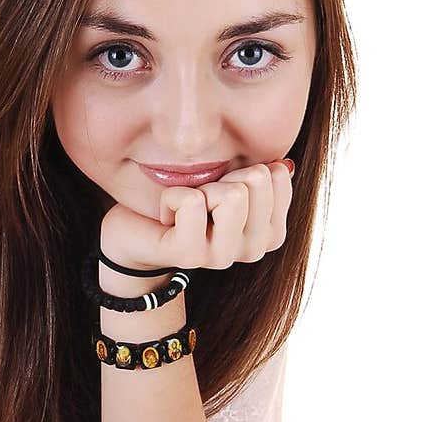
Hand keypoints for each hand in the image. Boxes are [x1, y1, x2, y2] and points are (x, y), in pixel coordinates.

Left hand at [101, 158, 294, 272]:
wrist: (136, 231)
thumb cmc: (185, 203)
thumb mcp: (228, 183)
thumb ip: (260, 175)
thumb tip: (284, 164)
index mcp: (270, 233)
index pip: (277, 174)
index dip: (240, 169)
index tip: (221, 190)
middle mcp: (253, 250)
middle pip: (256, 179)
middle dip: (221, 177)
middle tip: (201, 200)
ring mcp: (222, 257)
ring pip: (231, 194)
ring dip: (200, 188)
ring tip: (186, 209)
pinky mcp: (189, 255)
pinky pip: (191, 202)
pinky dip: (172, 195)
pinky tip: (166, 217)